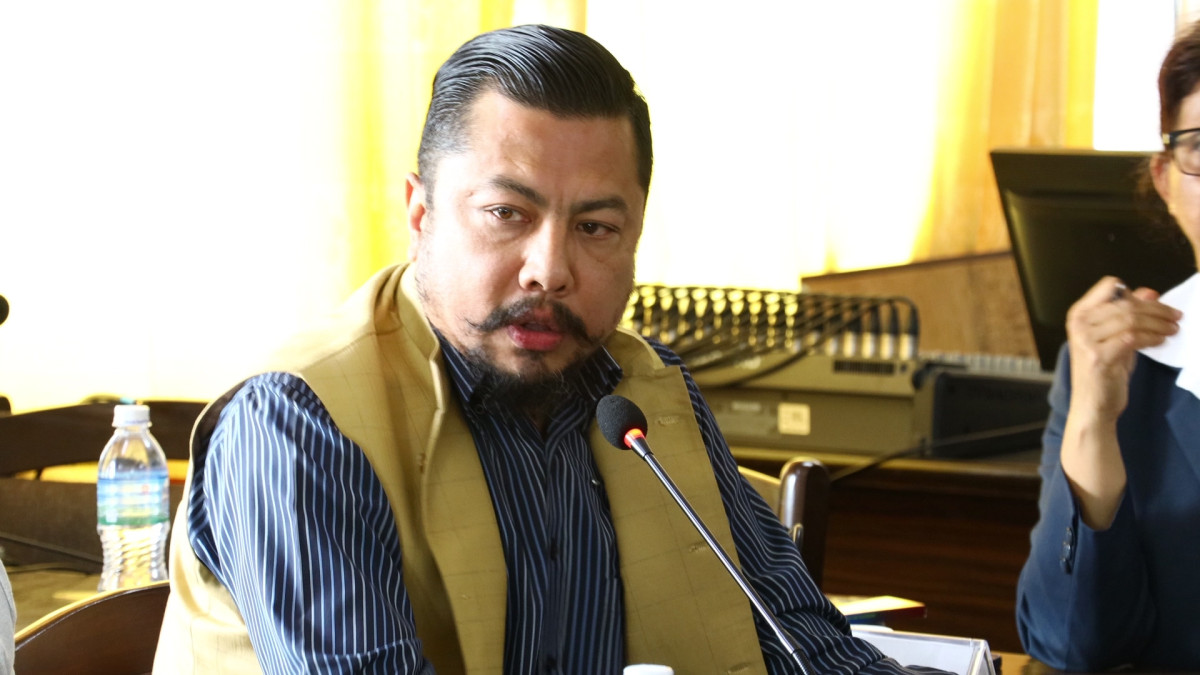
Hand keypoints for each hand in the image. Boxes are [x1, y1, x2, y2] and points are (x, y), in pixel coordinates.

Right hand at [1065, 276, 1180, 423]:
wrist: (1092, 405)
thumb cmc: (1103, 372)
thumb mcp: (1116, 339)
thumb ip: (1129, 316)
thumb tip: (1150, 293)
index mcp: (1079, 314)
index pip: (1108, 286)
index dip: (1133, 292)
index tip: (1155, 301)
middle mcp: (1080, 324)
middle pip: (1126, 304)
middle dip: (1156, 309)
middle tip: (1176, 316)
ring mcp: (1086, 340)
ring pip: (1131, 320)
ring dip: (1158, 323)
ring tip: (1172, 329)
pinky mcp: (1099, 356)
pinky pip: (1132, 338)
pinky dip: (1151, 337)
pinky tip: (1160, 340)